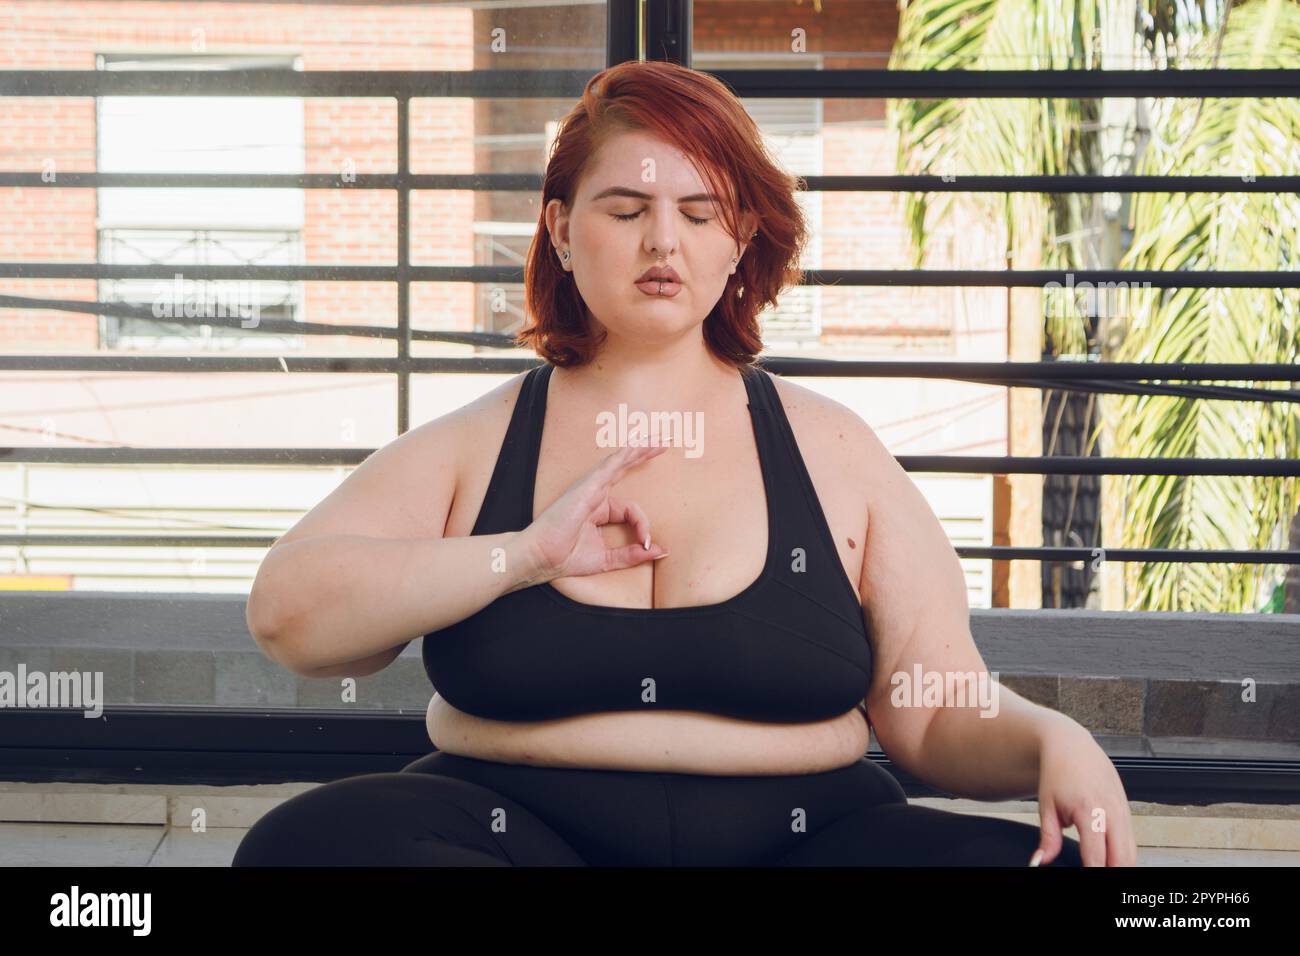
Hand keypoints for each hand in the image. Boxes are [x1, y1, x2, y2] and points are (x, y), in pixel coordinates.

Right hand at [521, 434, 671, 582]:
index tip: (646, 543)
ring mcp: (590, 488)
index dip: (643, 525)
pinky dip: (624, 455)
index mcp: (598, 509)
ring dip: (639, 449)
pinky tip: (637, 446)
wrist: (540, 558)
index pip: (631, 509)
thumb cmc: (564, 557)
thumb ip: (632, 555)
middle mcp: (594, 494)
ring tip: (658, 439)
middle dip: (644, 455)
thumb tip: (660, 550)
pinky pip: (609, 467)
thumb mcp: (607, 559)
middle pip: (624, 469)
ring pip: (619, 462)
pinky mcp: (587, 487)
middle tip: (663, 443)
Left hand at [1033, 717, 1137, 866]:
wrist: (1072, 746)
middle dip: (1112, 873)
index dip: (1093, 873)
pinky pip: (1131, 840)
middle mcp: (1111, 811)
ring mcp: (1123, 810)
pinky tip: (1111, 861)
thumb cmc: (1058, 773)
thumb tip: (1040, 862)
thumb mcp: (1046, 806)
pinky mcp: (1127, 809)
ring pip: (1132, 852)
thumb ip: (1048, 838)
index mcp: (1088, 811)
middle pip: (1122, 859)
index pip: (1096, 856)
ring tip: (1103, 871)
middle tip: (1096, 878)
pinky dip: (1124, 854)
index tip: (1086, 879)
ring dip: (1121, 866)